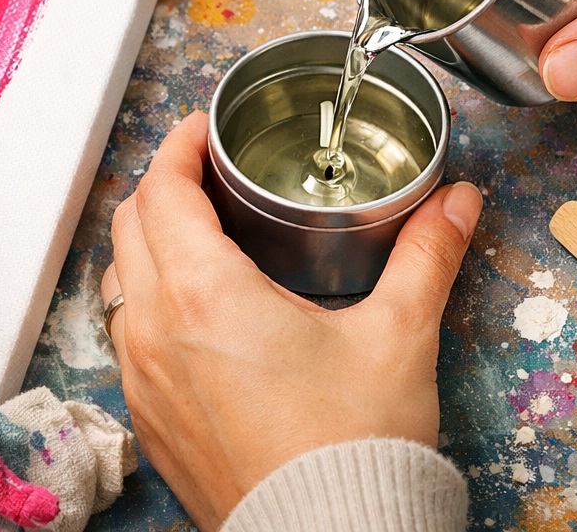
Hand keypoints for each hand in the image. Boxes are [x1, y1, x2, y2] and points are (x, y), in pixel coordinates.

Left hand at [102, 112, 481, 531]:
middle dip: (164, 183)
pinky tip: (193, 304)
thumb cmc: (356, 447)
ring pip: (120, 276)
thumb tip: (456, 202)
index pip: (163, 189)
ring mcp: (144, 378)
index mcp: (205, 295)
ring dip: (149, 239)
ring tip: (200, 230)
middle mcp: (157, 331)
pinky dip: (146, 295)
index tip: (203, 130)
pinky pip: (125, 330)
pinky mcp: (148, 417)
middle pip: (130, 222)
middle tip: (209, 171)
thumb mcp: (397, 336)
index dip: (179, 145)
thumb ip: (426, 254)